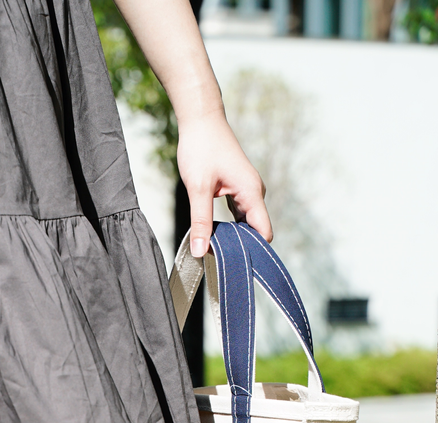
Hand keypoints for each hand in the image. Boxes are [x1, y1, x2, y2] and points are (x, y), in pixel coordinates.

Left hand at [176, 111, 272, 257]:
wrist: (201, 119)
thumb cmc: (202, 147)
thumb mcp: (198, 187)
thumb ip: (200, 221)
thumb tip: (200, 251)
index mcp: (251, 192)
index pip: (263, 232)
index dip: (253, 251)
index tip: (237, 265)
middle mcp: (254, 192)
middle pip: (255, 231)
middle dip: (241, 247)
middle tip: (218, 261)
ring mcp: (246, 191)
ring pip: (245, 224)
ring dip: (233, 237)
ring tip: (214, 249)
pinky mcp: (237, 189)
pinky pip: (238, 215)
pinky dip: (228, 226)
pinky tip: (213, 233)